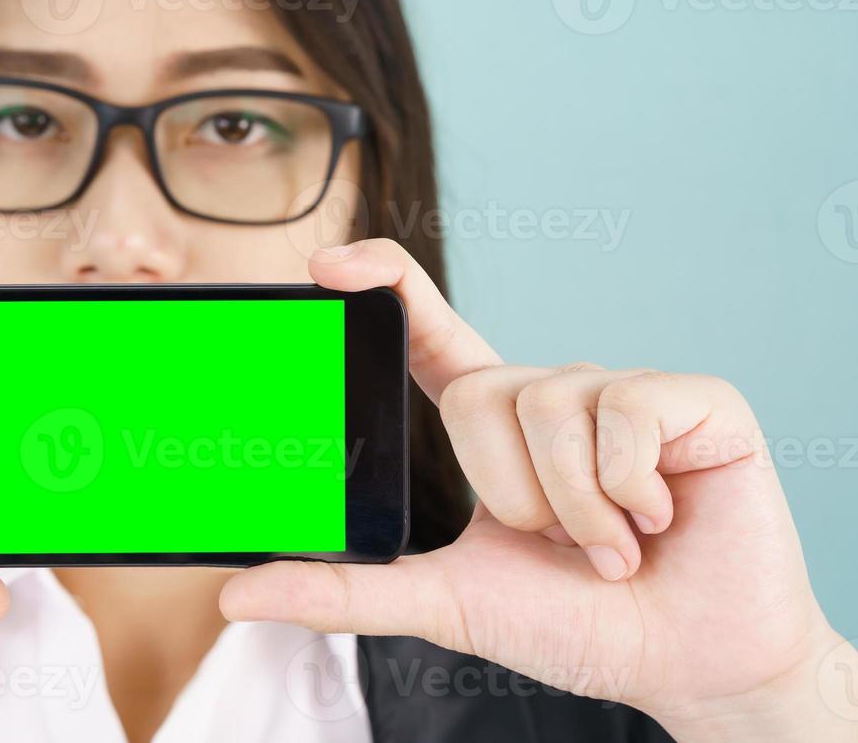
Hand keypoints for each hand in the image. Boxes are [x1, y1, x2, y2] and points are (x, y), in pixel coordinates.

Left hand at [220, 239, 854, 741]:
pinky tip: (659, 520)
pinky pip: (622, 413)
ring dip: (573, 507)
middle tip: (558, 546)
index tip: (327, 266)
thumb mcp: (445, 603)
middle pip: (479, 392)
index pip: (429, 330)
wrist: (690, 663)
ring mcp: (621, 390)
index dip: (383, 282)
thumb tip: (237, 593)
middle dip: (513, 493)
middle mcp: (551, 391)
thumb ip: (345, 593)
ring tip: (612, 543)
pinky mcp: (692, 401)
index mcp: (494, 424)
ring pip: (545, 405)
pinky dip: (630, 490)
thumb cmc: (573, 626)